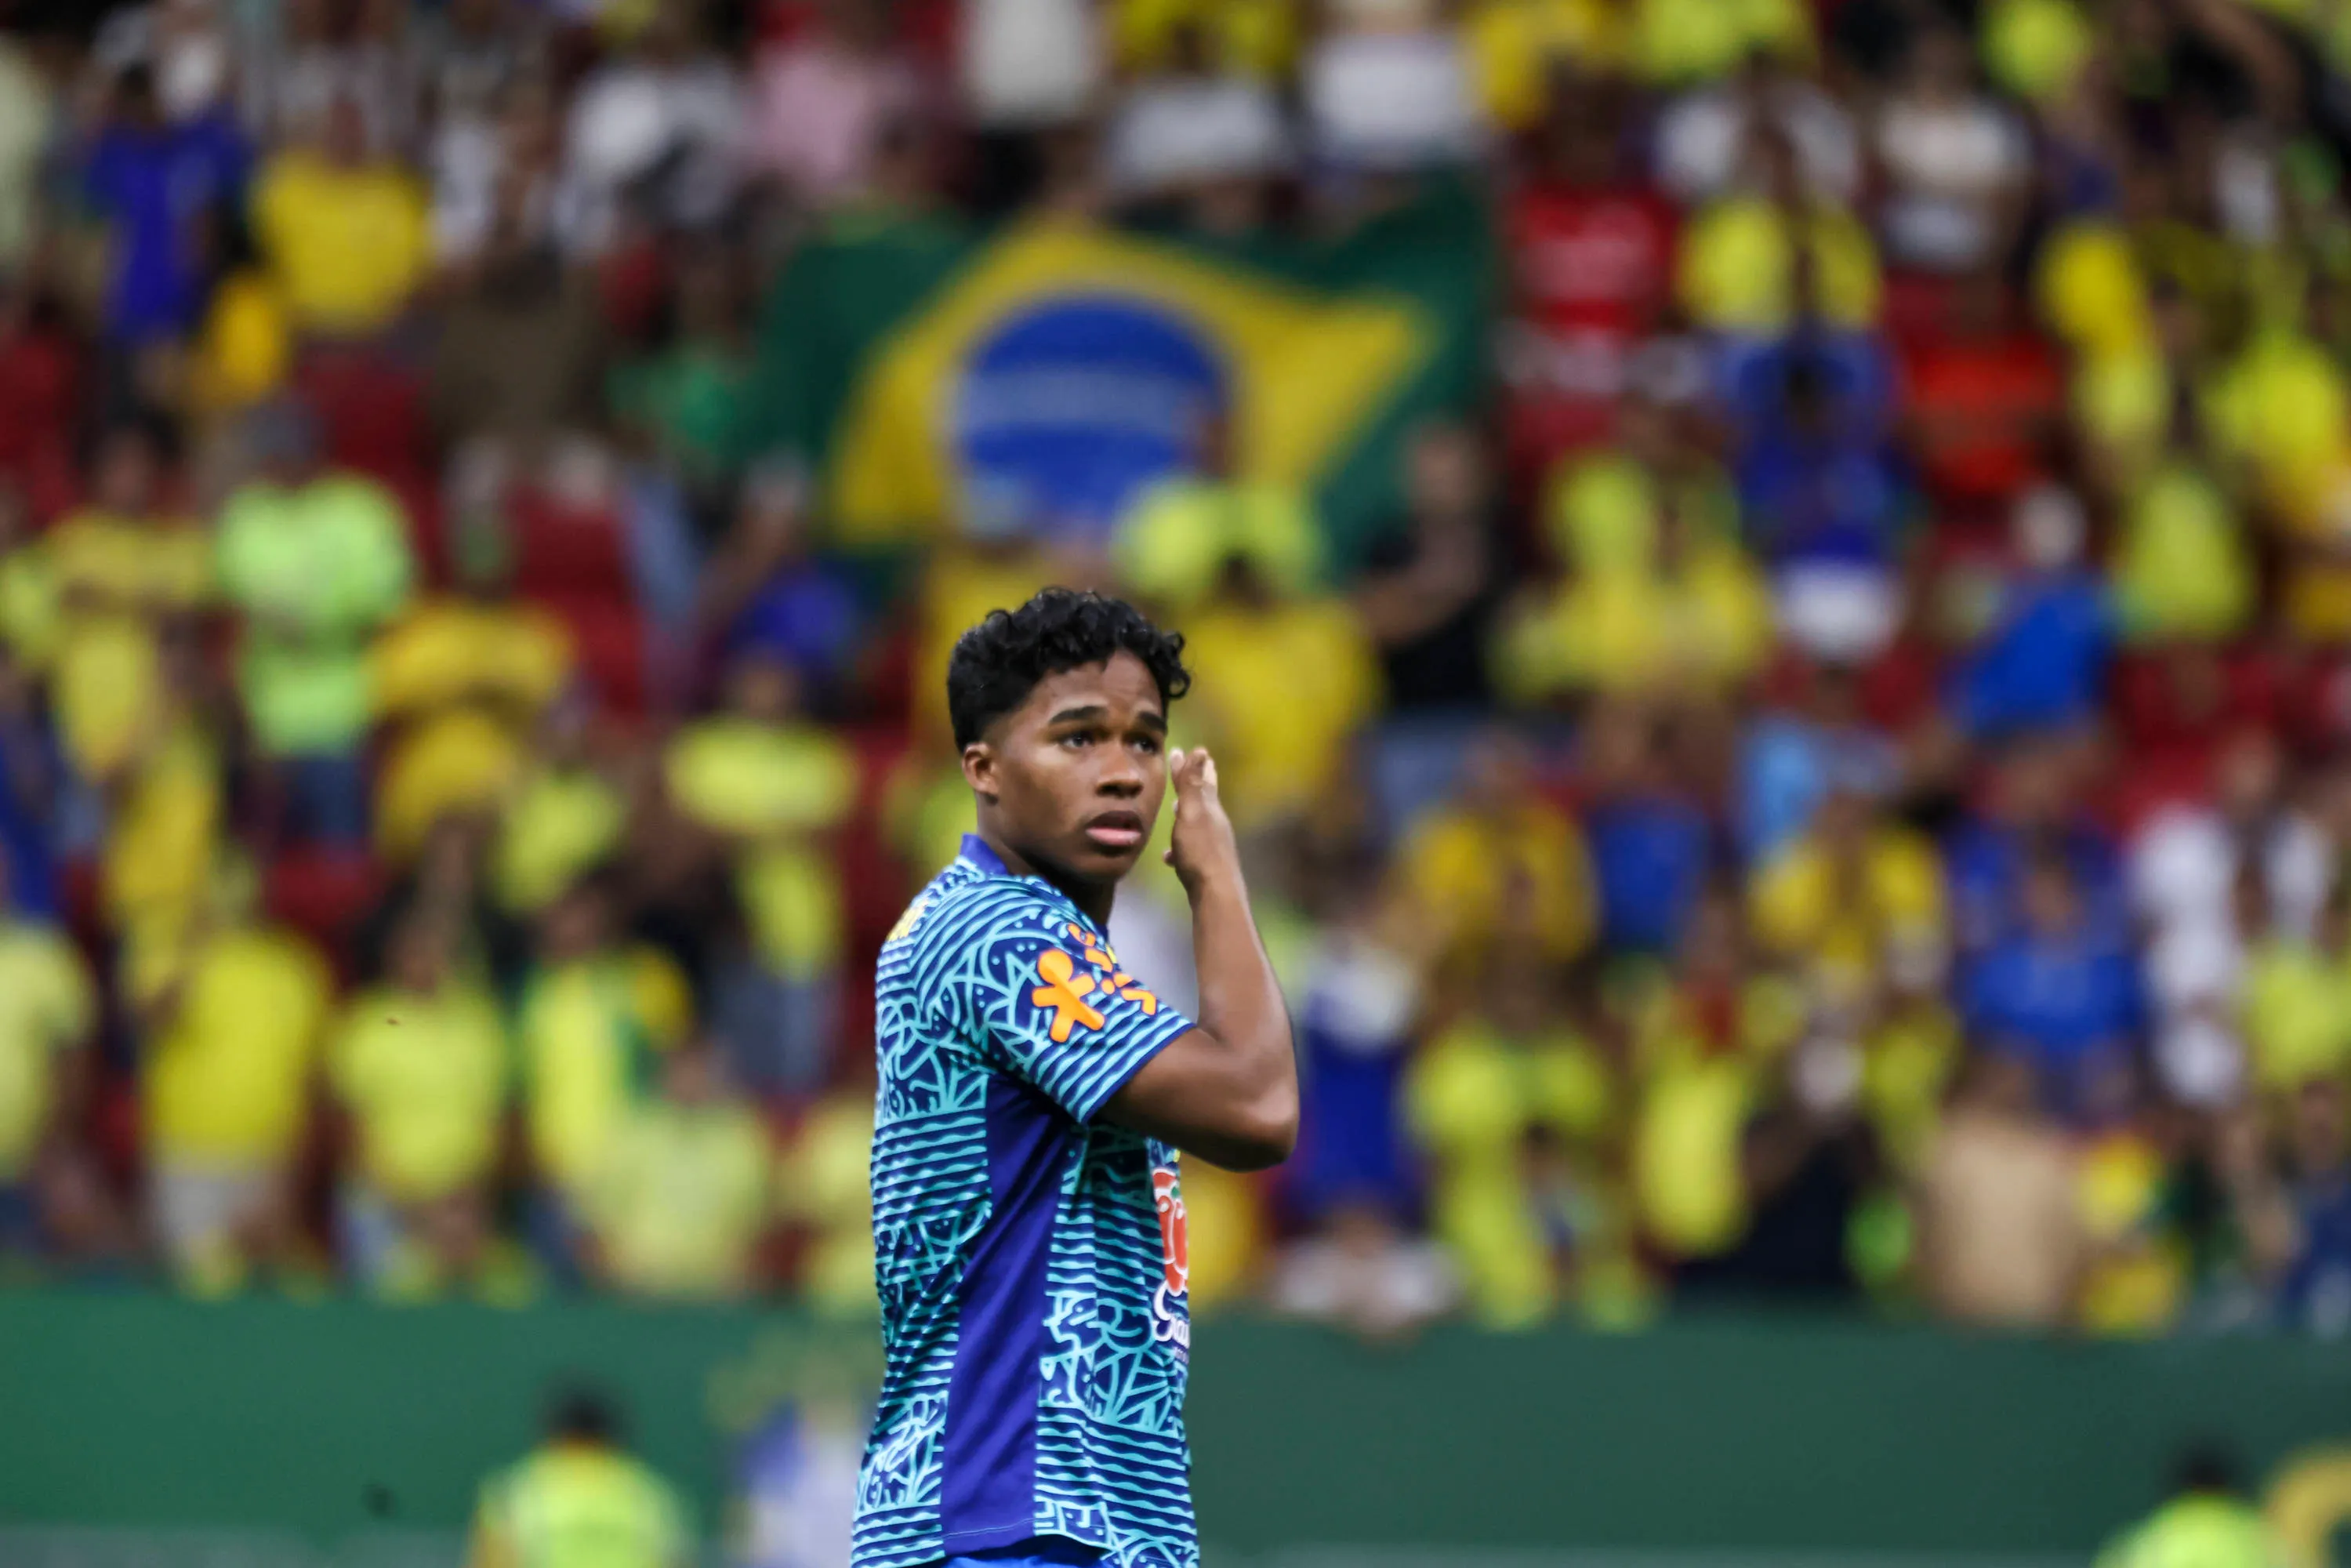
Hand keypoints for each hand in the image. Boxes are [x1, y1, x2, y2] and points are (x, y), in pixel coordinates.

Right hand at [1164, 747, 1241, 897]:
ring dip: (1189, 812)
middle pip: (1207, 797)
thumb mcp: (1192, 813)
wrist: (1215, 893)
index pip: (1201, 780)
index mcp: (1210, 809)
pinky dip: (1180, 847)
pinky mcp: (1206, 865)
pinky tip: (1169, 856)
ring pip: (1200, 822)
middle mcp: (1215, 823)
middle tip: (1204, 766)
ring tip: (1178, 805)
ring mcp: (1212, 845)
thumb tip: (1199, 750)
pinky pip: (1190, 850)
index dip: (1192, 766)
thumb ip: (1192, 784)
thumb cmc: (1200, 851)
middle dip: (1201, 781)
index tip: (1185, 750)